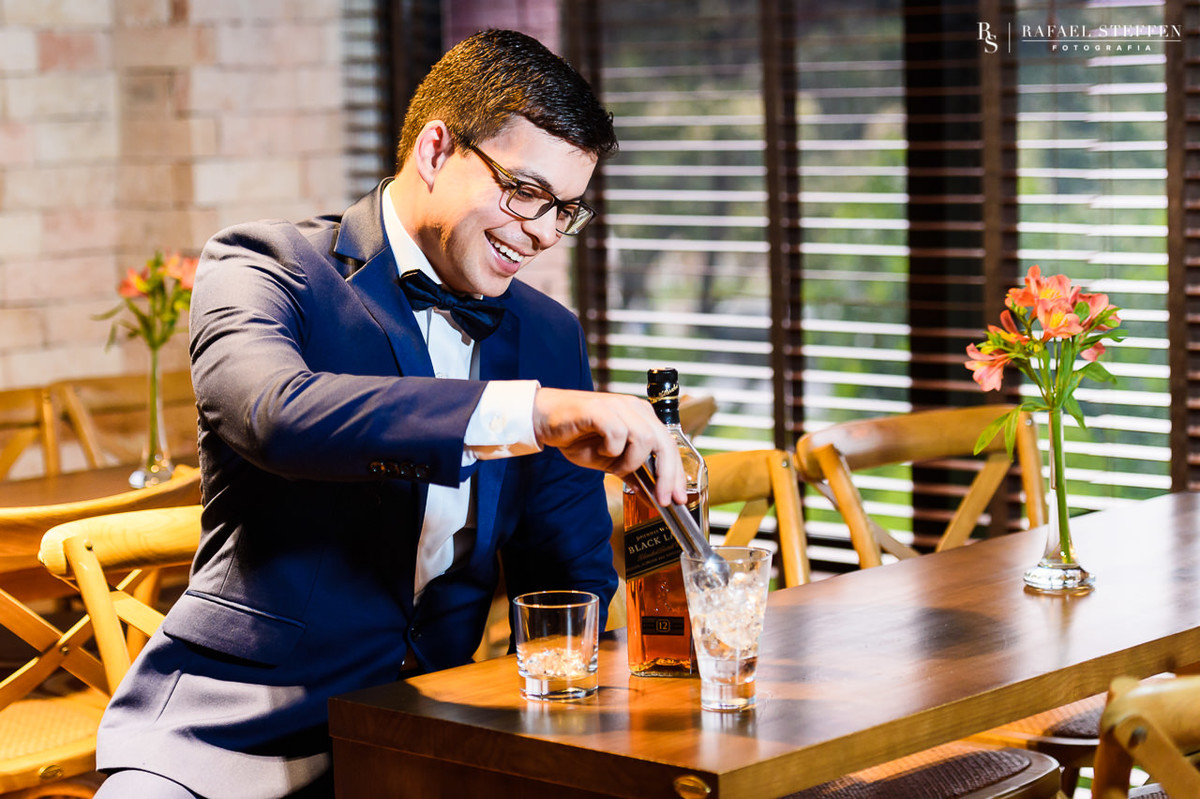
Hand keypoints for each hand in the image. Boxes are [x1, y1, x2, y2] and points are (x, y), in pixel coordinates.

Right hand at [532, 387, 685, 505]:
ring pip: (644, 439)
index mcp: (643, 418)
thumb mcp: (610, 462)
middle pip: (664, 443)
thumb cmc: (578, 436)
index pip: (670, 446)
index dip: (677, 474)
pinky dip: (610, 449)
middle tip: (661, 498)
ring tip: (613, 466)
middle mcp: (635, 409)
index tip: (677, 498)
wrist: (546, 419)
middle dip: (666, 475)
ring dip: (630, 461)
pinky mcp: (600, 409)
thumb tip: (653, 496)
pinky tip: (599, 449)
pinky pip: (617, 434)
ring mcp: (619, 406)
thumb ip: (633, 475)